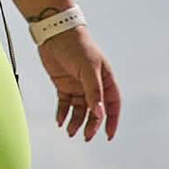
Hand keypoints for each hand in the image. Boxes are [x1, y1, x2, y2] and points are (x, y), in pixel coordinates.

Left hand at [38, 26, 120, 141]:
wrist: (55, 32)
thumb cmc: (77, 45)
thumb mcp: (88, 68)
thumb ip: (93, 91)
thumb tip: (99, 113)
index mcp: (105, 79)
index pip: (112, 104)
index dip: (112, 120)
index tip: (108, 136)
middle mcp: (92, 84)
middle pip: (95, 110)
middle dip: (91, 124)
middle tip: (86, 136)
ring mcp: (78, 85)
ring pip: (79, 110)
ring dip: (76, 122)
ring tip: (70, 131)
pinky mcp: (63, 85)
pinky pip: (65, 104)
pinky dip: (63, 114)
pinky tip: (60, 121)